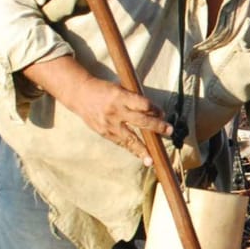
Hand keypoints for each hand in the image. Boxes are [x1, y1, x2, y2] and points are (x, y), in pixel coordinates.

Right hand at [20, 54, 170, 159]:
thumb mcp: (120, 89)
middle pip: (141, 121)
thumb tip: (155, 113)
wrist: (80, 94)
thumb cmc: (104, 90)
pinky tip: (140, 155)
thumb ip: (135, 100)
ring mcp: (109, 124)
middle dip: (157, 127)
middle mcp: (115, 111)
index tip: (162, 113)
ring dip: (142, 150)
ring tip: (152, 160)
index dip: (155, 109)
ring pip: (130, 139)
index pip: (143, 104)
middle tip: (169, 131)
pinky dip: (131, 149)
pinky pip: (121, 143)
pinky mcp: (104, 132)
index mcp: (120, 96)